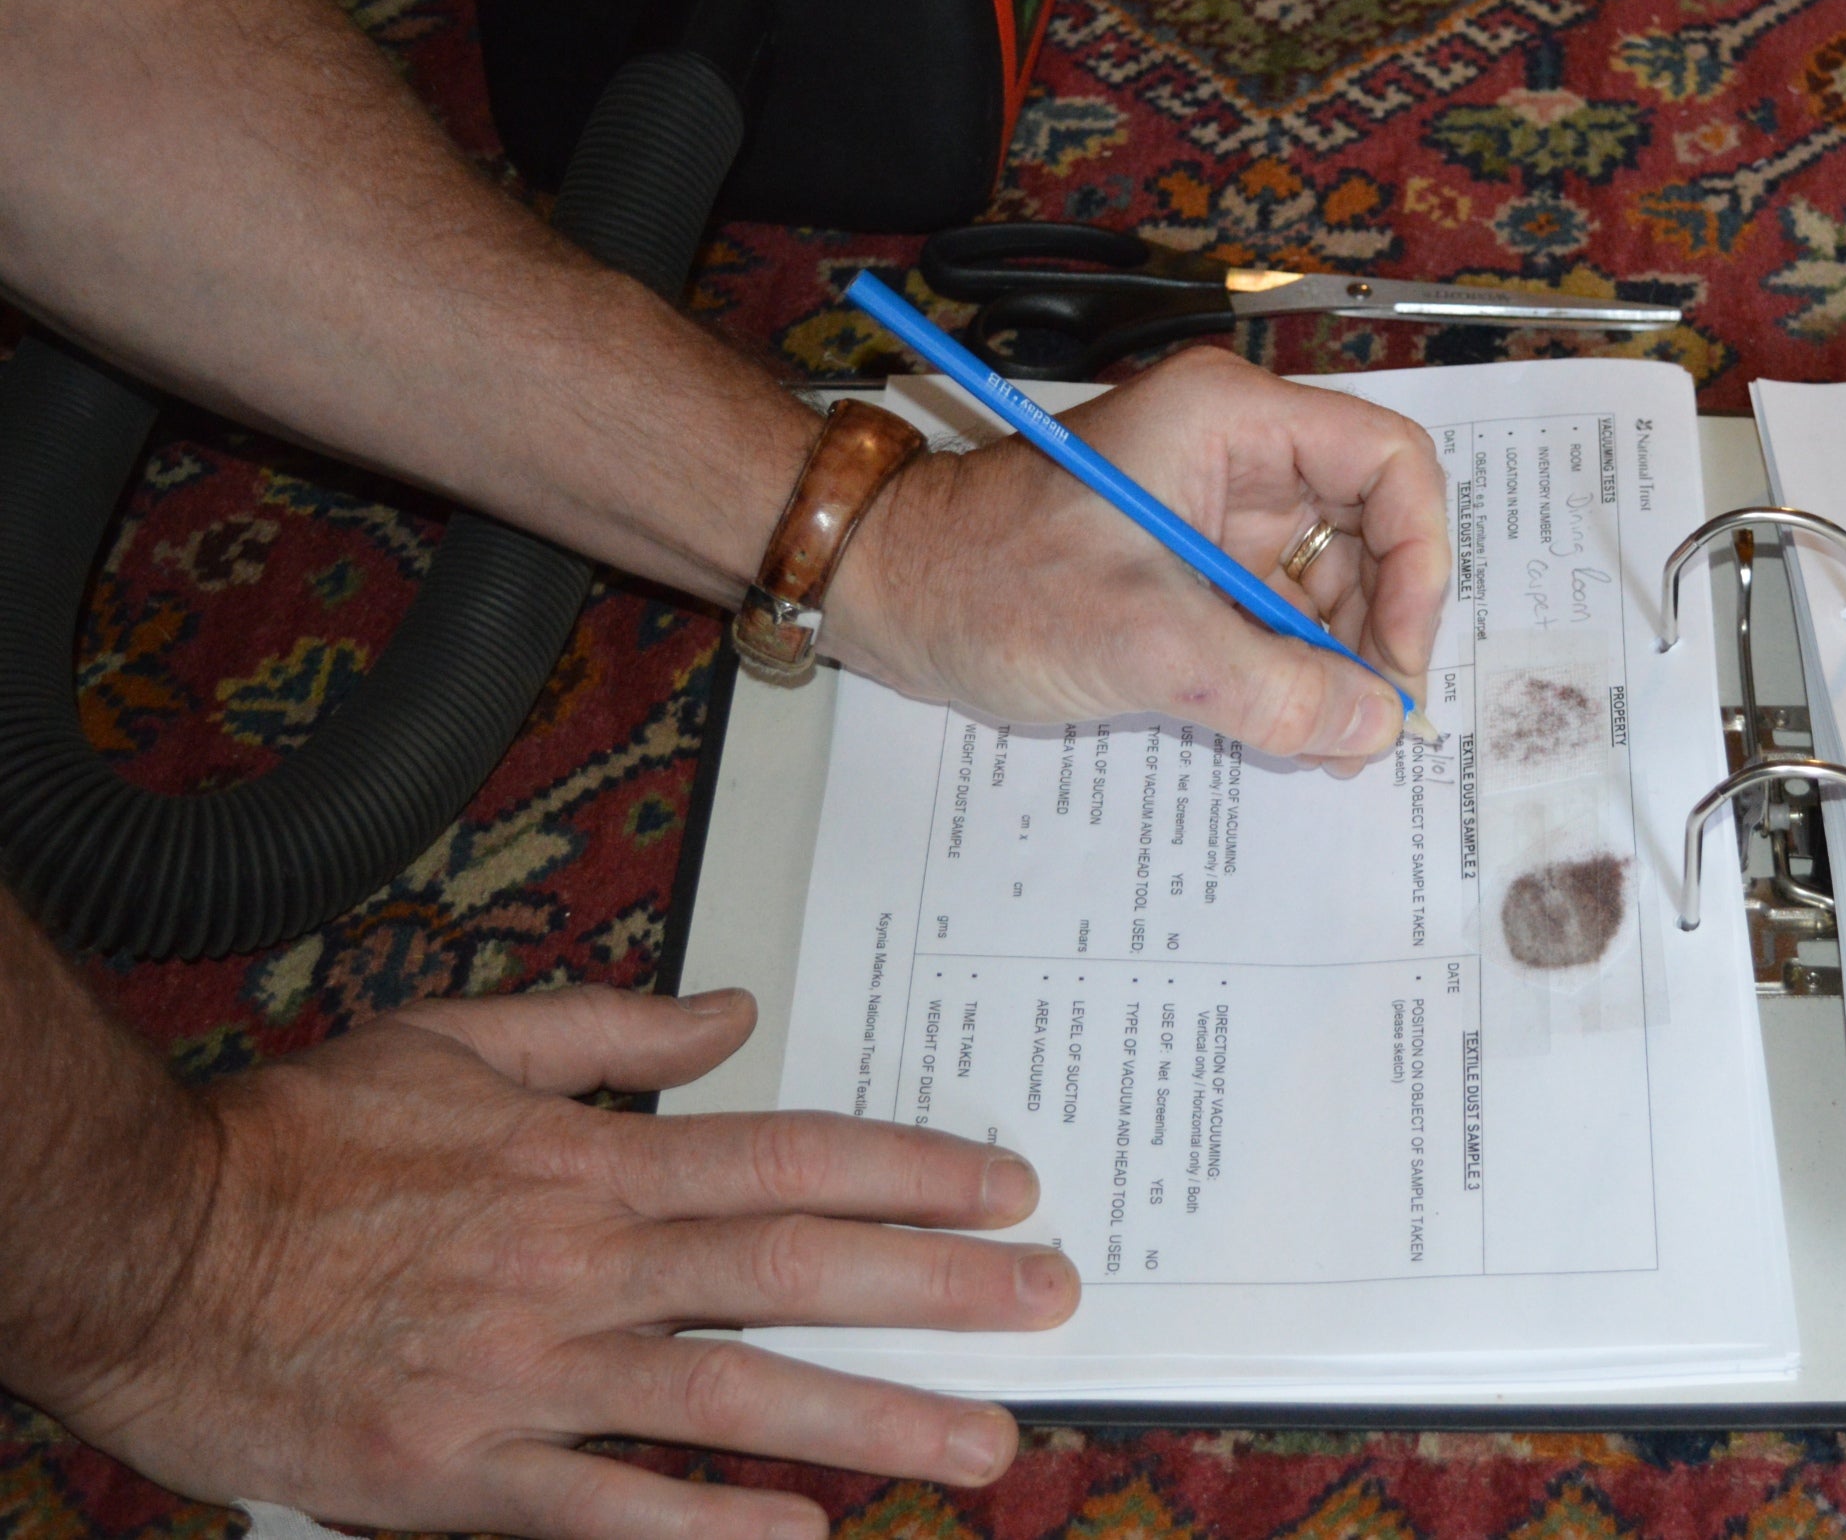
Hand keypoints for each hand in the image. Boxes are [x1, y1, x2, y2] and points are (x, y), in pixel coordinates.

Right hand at [10, 987, 1075, 1539]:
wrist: (142, 1246)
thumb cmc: (293, 1146)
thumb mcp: (451, 1040)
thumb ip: (606, 1030)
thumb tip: (733, 1013)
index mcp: (583, 1160)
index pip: (788, 1158)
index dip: (912, 1173)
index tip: (1005, 1188)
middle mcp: (578, 1262)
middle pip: (793, 1271)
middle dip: (938, 1290)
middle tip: (1049, 1305)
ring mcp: (524, 1373)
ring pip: (730, 1394)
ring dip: (869, 1419)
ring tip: (980, 1442)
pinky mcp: (456, 1471)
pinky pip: (604, 1508)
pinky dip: (707, 1527)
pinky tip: (801, 1538)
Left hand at [826, 346, 1449, 770]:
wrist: (887, 594)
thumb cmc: (990, 585)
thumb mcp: (1145, 644)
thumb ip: (1273, 690)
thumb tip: (1378, 728)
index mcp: (1231, 421)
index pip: (1389, 461)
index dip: (1419, 560)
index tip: (1400, 656)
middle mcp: (1237, 452)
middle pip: (1370, 526)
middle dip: (1381, 625)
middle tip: (1370, 720)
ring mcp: (1215, 509)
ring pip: (1329, 579)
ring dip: (1338, 660)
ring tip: (1326, 741)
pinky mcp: (1191, 564)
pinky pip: (1275, 612)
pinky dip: (1291, 670)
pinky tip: (1289, 728)